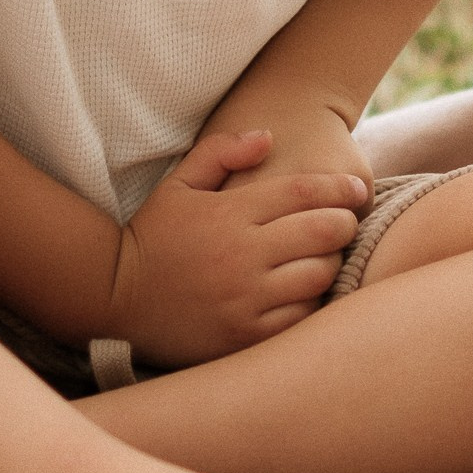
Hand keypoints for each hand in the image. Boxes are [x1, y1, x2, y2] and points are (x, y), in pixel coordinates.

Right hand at [107, 128, 369, 367]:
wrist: (116, 298)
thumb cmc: (153, 236)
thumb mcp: (178, 184)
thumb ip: (221, 151)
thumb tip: (268, 137)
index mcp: (229, 213)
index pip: (303, 192)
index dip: (339, 188)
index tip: (357, 190)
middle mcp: (242, 254)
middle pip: (322, 232)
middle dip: (345, 223)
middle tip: (347, 222)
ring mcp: (245, 299)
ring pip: (318, 276)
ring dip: (333, 263)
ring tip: (328, 257)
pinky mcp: (245, 336)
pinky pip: (301, 318)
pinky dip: (313, 303)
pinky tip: (307, 293)